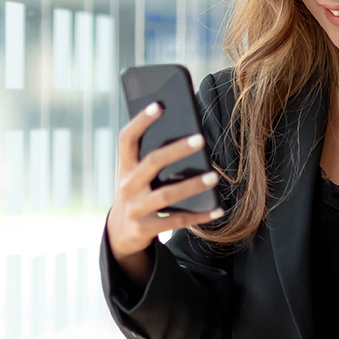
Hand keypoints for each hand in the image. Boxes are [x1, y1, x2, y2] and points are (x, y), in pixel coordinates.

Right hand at [107, 102, 224, 285]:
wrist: (121, 234)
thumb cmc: (138, 193)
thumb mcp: (136, 175)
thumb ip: (151, 156)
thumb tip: (188, 133)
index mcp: (125, 167)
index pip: (127, 138)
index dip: (140, 121)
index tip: (159, 105)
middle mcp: (127, 186)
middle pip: (152, 163)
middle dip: (176, 150)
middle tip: (200, 139)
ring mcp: (135, 209)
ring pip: (166, 195)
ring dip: (192, 185)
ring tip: (214, 176)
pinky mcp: (145, 229)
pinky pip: (176, 221)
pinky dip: (199, 216)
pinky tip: (218, 209)